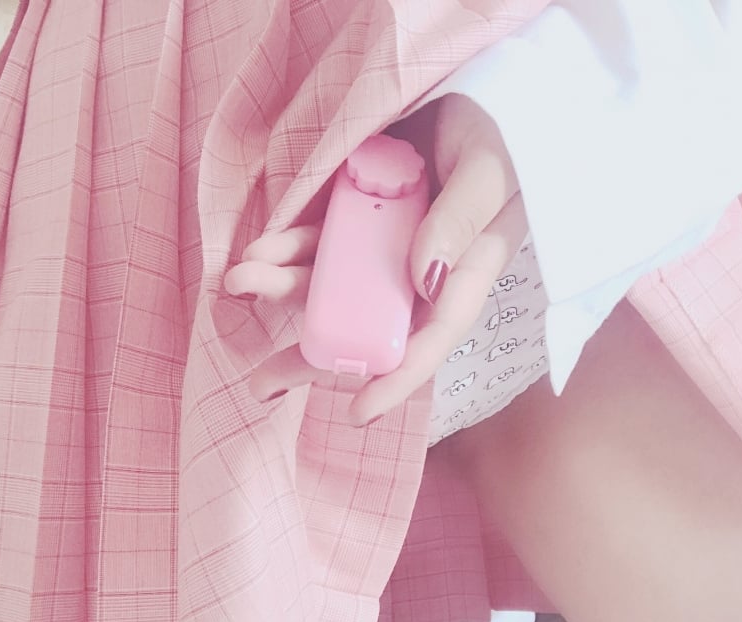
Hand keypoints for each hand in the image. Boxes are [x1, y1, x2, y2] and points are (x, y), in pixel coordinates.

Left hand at [224, 94, 528, 425]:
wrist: (475, 89)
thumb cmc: (500, 131)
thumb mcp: (489, 174)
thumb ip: (460, 224)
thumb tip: (424, 282)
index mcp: (465, 274)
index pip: (432, 337)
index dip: (398, 377)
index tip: (359, 413)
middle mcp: (422, 272)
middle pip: (369, 327)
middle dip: (314, 353)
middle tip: (262, 382)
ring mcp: (387, 245)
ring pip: (334, 285)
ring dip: (286, 288)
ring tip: (241, 280)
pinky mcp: (361, 215)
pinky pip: (320, 241)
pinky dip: (288, 247)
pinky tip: (261, 249)